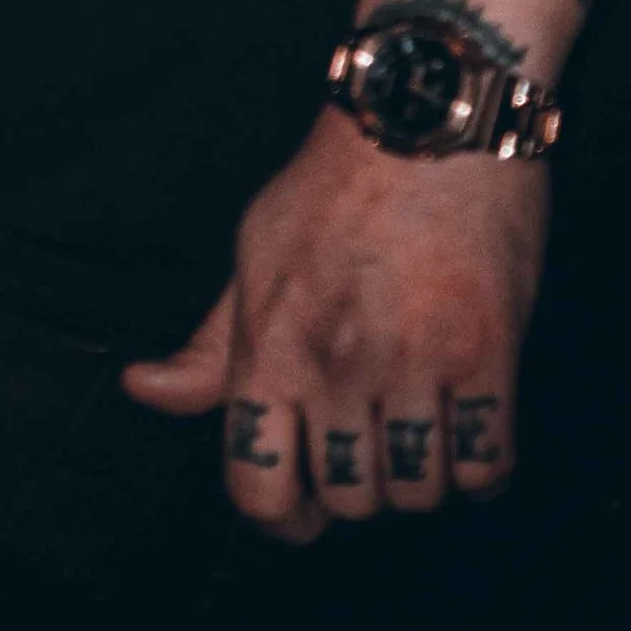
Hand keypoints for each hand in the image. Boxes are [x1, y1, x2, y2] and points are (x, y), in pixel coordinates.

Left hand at [121, 108, 547, 537]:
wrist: (426, 112)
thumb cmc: (335, 182)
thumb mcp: (255, 251)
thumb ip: (209, 342)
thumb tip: (143, 390)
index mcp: (271, 343)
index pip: (257, 486)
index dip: (280, 519)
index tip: (303, 510)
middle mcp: (337, 363)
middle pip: (349, 500)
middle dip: (358, 487)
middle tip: (369, 445)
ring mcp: (413, 362)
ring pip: (418, 493)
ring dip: (422, 477)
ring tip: (420, 429)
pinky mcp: (486, 353)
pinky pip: (488, 466)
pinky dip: (481, 468)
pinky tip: (471, 426)